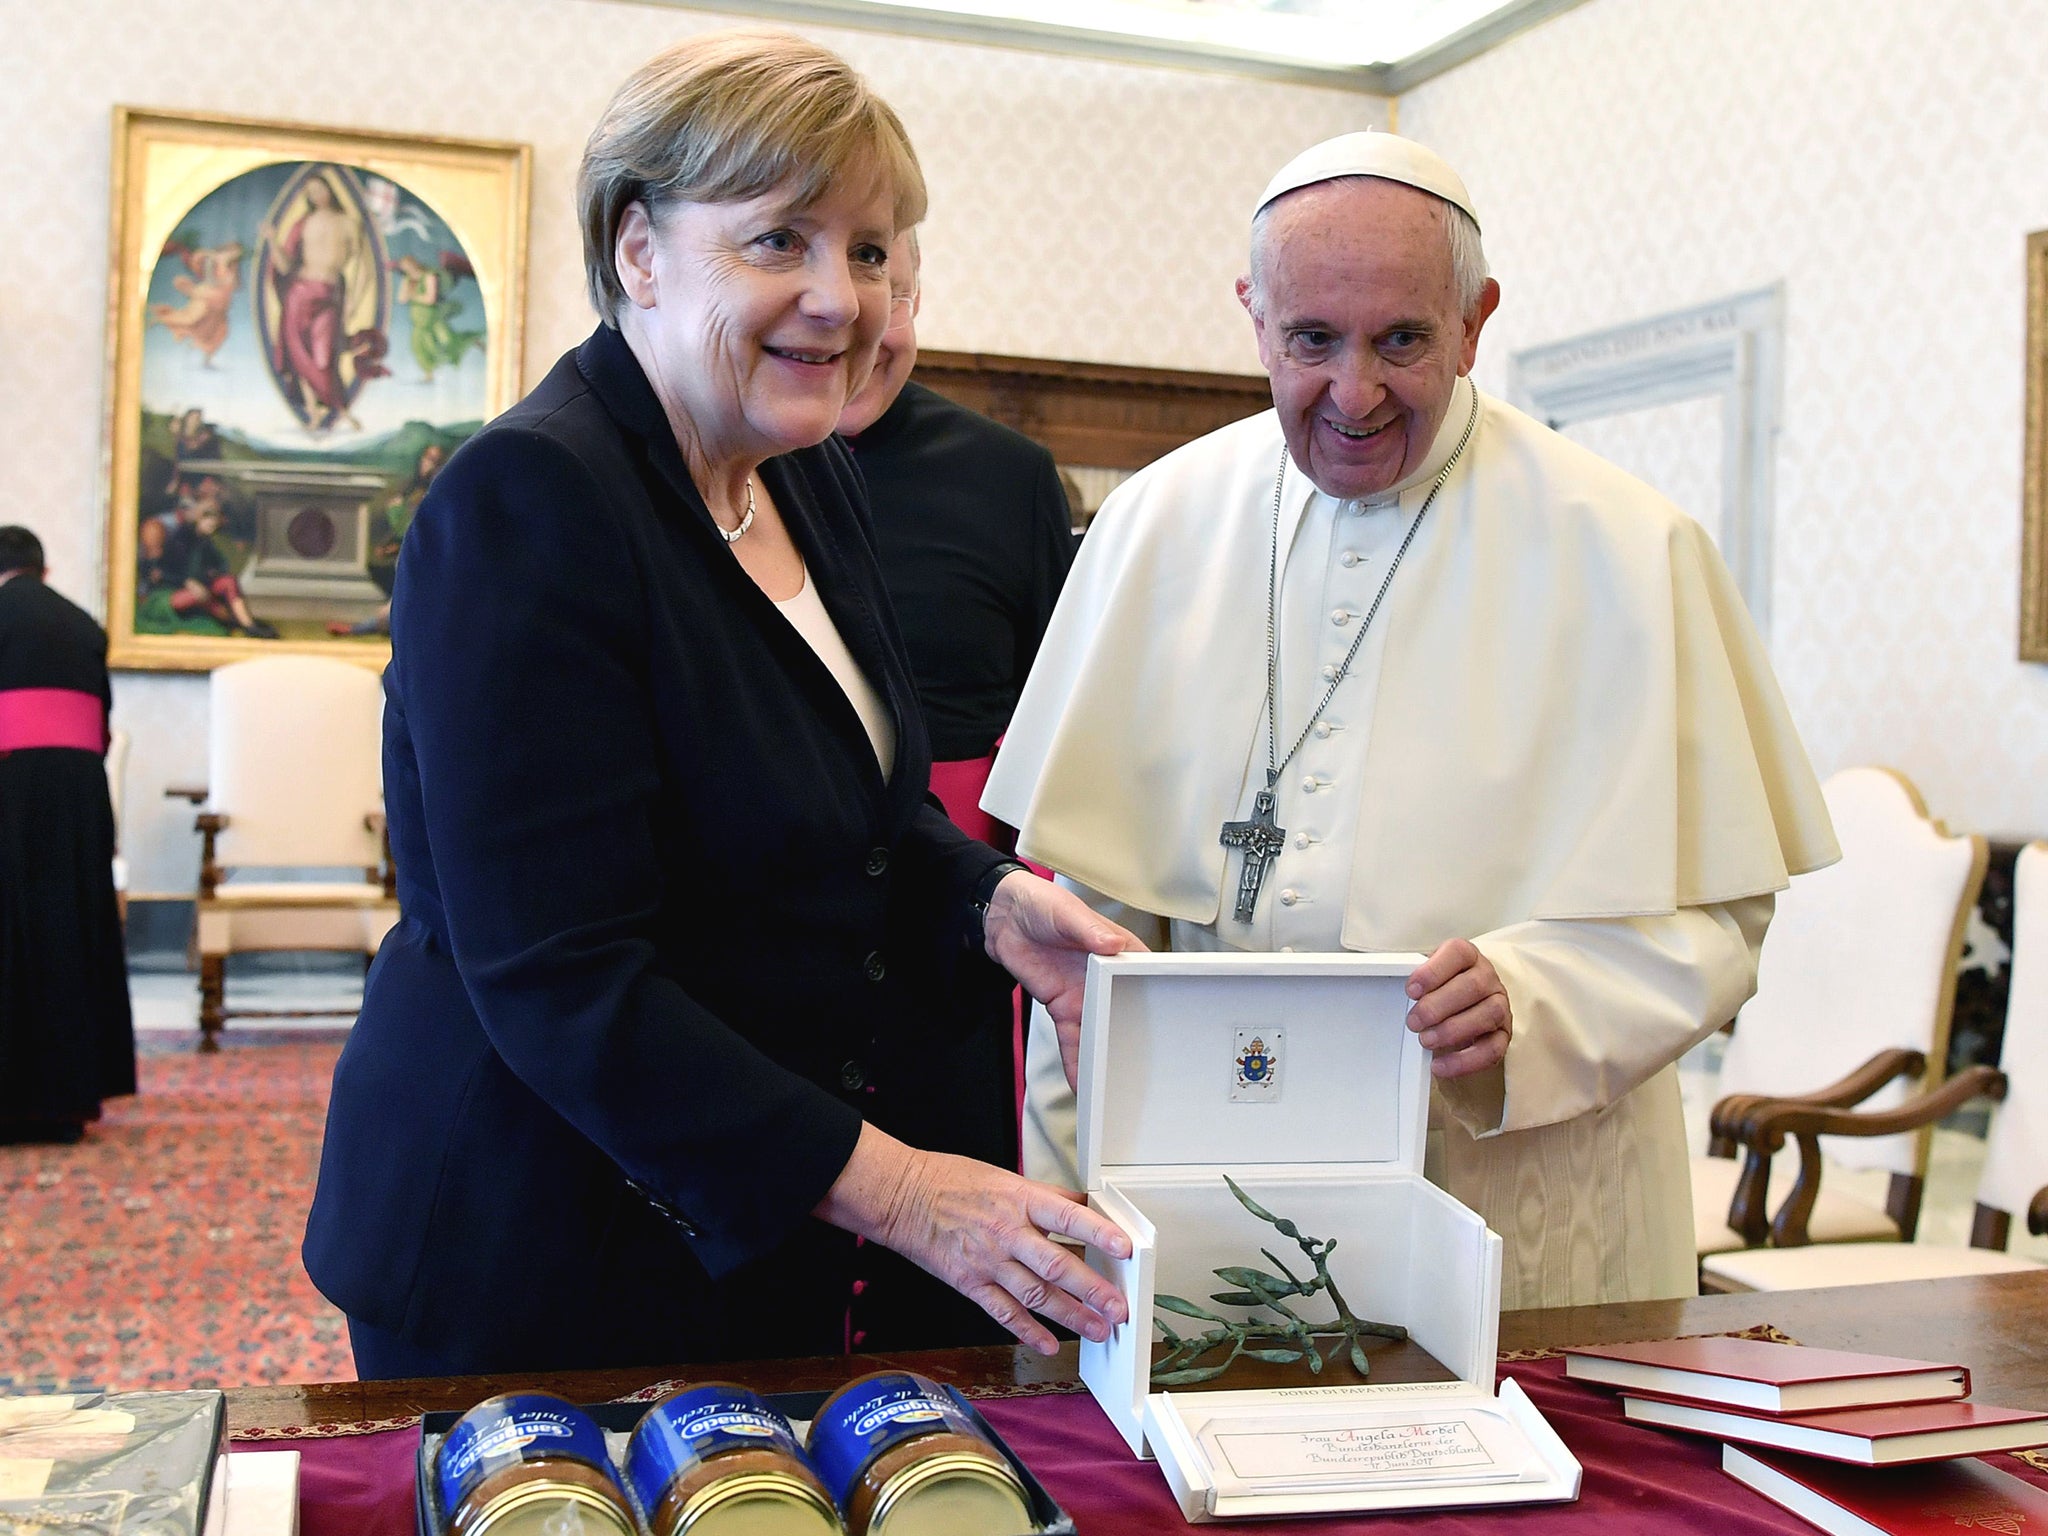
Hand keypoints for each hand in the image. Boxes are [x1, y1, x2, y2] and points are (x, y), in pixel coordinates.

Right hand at [815, 1123, 1132, 1353]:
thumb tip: (1082, 1206)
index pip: (1068, 1218)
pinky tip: (1049, 1343)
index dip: (1099, 1234)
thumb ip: (1045, 1196)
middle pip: (1057, 1266)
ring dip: (1070, 1315)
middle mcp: (1007, 1233)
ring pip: (1036, 1295)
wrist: (902, 1197)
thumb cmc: (950, 1180)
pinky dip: (1028, 1331)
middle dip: (1092, 1290)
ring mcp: (988, 1262)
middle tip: (1119, 1308)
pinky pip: (1003, 1312)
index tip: (1125, 1249)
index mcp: (1018, 1200)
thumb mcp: (1004, 1176)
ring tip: (1097, 1329)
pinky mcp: (970, 1284)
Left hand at [981, 870, 1147, 1088]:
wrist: (1004, 918)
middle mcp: (1106, 978)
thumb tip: (1112, 943)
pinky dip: (1077, 1061)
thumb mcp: (1068, 912)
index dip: (1159, 1000)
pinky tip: (1084, 1083)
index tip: (1172, 1025)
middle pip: (1126, 1013)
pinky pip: (1072, 1040)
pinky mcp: (1062, 1008)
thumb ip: (1089, 929)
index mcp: (1118, 952)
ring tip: (1120, 1086)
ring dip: (1108, 1057)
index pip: (1145, 979)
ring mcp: (1085, 996)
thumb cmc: (1043, 904)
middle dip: (1137, 1039)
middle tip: (1151, 1070)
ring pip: (1101, 1032)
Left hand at [1405, 939, 1510, 1077]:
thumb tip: (1395, 989)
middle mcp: (1488, 978)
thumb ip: (1417, 979)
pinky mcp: (1503, 1035)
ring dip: (1453, 1030)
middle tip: (1414, 1021)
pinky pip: (1492, 1050)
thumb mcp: (1428, 973)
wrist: (1468, 1000)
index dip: (1433, 972)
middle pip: (1473, 986)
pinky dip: (1465, 1061)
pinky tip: (1441, 1065)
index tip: (1411, 990)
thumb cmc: (1443, 985)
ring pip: (1488, 1015)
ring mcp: (1500, 1006)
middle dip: (1438, 1007)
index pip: (1458, 953)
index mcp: (1468, 956)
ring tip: (1426, 1040)